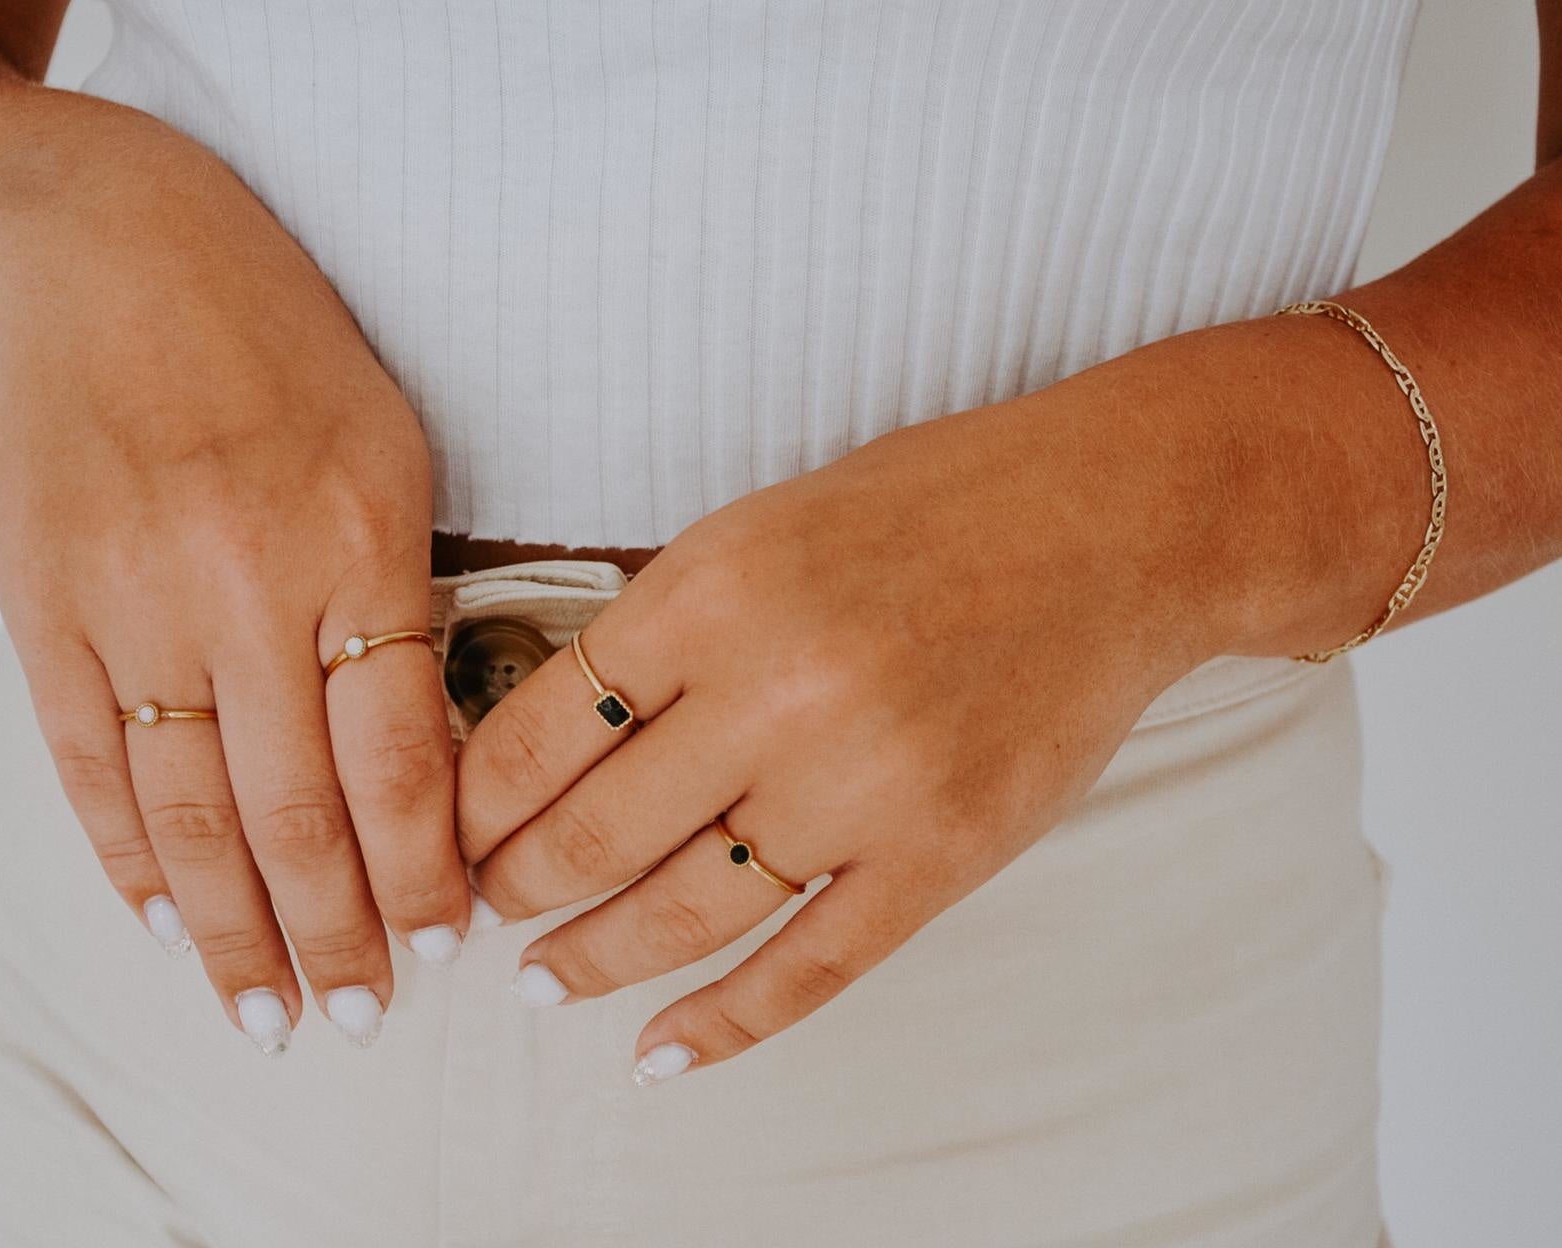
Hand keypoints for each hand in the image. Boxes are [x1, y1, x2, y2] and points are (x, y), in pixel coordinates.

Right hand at [0, 157, 466, 1050]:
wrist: (103, 258)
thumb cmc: (279, 351)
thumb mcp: (392, 449)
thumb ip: (407, 600)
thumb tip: (426, 765)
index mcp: (360, 539)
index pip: (402, 757)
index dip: (422, 870)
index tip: (445, 945)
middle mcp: (243, 581)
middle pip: (296, 810)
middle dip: (334, 934)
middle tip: (357, 1019)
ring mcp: (129, 597)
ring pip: (188, 810)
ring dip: (230, 929)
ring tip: (265, 1013)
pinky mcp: (43, 603)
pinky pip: (89, 762)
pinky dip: (127, 858)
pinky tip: (164, 923)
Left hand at [456, 380, 1239, 1077]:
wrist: (1112, 526)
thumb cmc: (929, 511)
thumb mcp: (759, 526)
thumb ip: (659, 627)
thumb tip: (550, 735)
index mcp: (711, 593)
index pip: (537, 729)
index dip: (470, 800)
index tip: (449, 830)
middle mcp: (776, 694)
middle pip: (592, 832)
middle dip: (512, 886)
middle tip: (480, 910)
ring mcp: (863, 786)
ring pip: (684, 914)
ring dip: (592, 961)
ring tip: (542, 981)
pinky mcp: (940, 856)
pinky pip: (808, 968)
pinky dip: (724, 1024)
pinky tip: (661, 1051)